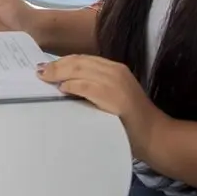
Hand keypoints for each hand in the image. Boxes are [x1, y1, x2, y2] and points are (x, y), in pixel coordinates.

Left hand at [37, 55, 170, 159]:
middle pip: (79, 61)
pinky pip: (88, 86)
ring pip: (81, 70)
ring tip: (45, 79)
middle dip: (57, 65)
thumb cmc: (131, 121)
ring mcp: (117, 83)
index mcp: (115, 69)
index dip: (62, 61)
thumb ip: (93, 87)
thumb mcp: (112, 96)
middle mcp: (116, 71)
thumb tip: (64, 84)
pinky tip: (62, 90)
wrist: (156, 136)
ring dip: (60, 73)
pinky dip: (73, 86)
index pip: (83, 59)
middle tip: (40, 73)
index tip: (46, 67)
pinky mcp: (116, 97)